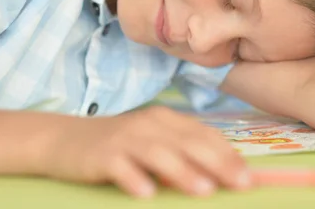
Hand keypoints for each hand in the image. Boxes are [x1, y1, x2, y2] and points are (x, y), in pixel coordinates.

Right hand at [44, 106, 249, 197]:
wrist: (65, 139)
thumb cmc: (120, 144)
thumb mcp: (154, 141)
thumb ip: (182, 151)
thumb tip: (221, 172)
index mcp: (167, 120)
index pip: (204, 134)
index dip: (228, 154)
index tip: (249, 175)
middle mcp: (150, 125)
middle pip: (188, 143)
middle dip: (218, 163)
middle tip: (240, 184)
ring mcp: (125, 138)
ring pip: (159, 154)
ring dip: (183, 172)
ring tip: (205, 191)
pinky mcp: (102, 155)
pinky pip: (121, 167)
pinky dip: (135, 179)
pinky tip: (147, 194)